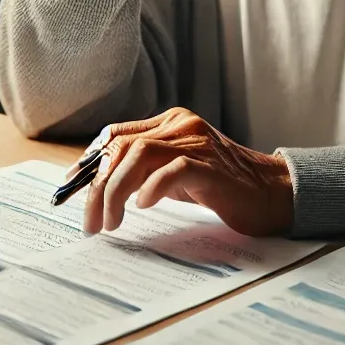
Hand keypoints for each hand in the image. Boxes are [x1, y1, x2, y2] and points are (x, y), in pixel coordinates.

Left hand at [66, 108, 293, 237]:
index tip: (70, 188)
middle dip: (97, 186)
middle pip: (122, 147)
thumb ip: (144, 168)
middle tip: (89, 222)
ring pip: (140, 155)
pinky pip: (174, 170)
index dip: (89, 160)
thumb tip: (99, 186)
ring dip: (116, 191)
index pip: (116, 134)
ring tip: (110, 222)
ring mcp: (196, 142)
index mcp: (169, 121)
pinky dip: (152, 187)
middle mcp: (180, 124)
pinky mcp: (212, 167)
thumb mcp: (175, 172)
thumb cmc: (220, 186)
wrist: (273, 193)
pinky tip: (143, 207)